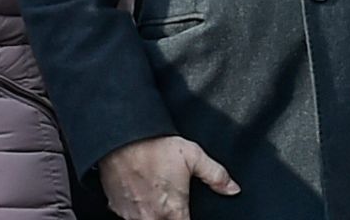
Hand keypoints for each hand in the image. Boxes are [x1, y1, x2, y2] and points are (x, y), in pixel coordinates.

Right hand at [97, 135, 239, 219]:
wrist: (121, 136)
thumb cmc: (154, 145)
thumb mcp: (193, 155)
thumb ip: (215, 175)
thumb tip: (232, 188)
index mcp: (172, 210)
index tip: (185, 214)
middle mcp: (151, 218)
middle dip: (169, 217)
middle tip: (169, 203)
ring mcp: (131, 216)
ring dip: (152, 216)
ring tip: (155, 198)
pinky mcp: (116, 208)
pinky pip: (129, 217)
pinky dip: (136, 211)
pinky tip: (140, 196)